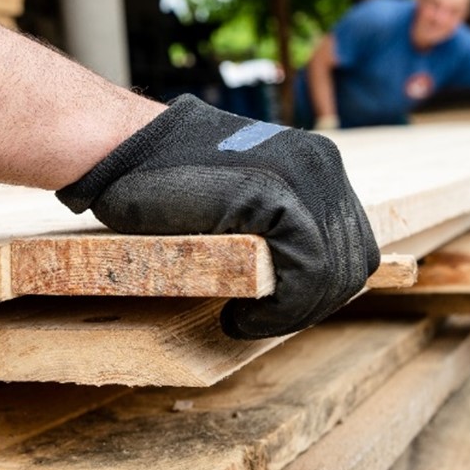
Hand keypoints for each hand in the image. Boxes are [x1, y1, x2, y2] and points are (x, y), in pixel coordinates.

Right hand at [57, 95, 379, 338]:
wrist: (118, 147)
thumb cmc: (162, 177)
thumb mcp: (240, 189)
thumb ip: (279, 216)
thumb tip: (300, 268)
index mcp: (319, 160)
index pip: (351, 243)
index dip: (321, 289)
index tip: (278, 309)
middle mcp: (321, 161)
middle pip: (350, 261)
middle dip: (308, 305)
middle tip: (259, 322)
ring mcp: (301, 174)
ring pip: (331, 272)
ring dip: (291, 312)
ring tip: (245, 321)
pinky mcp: (272, 193)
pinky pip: (306, 272)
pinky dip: (279, 309)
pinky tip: (238, 316)